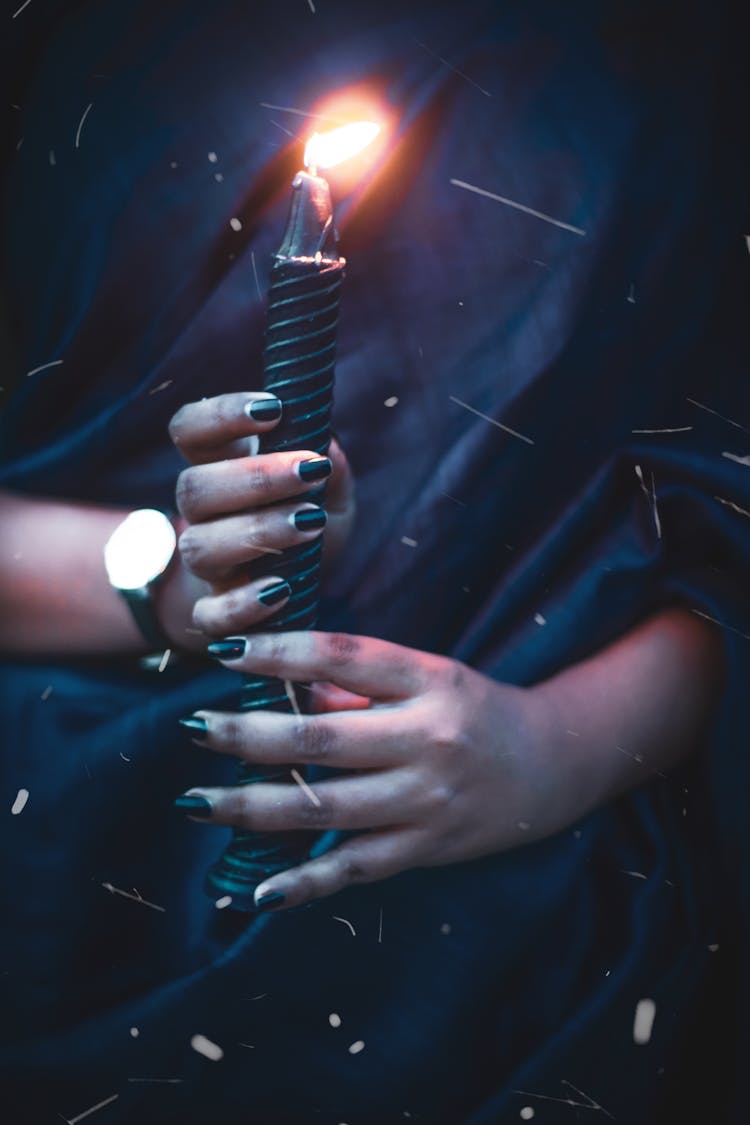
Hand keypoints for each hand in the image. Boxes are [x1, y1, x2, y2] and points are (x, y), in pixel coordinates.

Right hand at [164, 392, 354, 643]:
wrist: (292, 591)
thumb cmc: (307, 523)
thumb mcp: (331, 493)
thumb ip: (332, 469)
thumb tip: (328, 448)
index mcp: (219, 467)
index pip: (189, 430)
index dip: (218, 415)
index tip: (273, 408)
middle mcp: (200, 514)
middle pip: (193, 488)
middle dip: (253, 477)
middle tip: (311, 470)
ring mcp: (203, 564)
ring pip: (200, 546)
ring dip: (257, 531)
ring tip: (311, 524)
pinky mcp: (214, 612)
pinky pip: (211, 615)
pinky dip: (243, 605)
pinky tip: (282, 590)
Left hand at [176, 630, 562, 909]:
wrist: (551, 765)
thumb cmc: (475, 711)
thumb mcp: (430, 676)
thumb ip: (360, 681)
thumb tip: (284, 690)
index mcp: (429, 681)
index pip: (344, 658)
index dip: (280, 652)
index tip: (225, 651)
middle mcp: (428, 740)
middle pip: (322, 738)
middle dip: (248, 736)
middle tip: (193, 729)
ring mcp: (426, 800)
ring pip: (325, 807)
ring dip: (252, 807)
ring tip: (196, 801)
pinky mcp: (425, 848)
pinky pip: (355, 869)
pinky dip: (304, 885)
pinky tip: (255, 893)